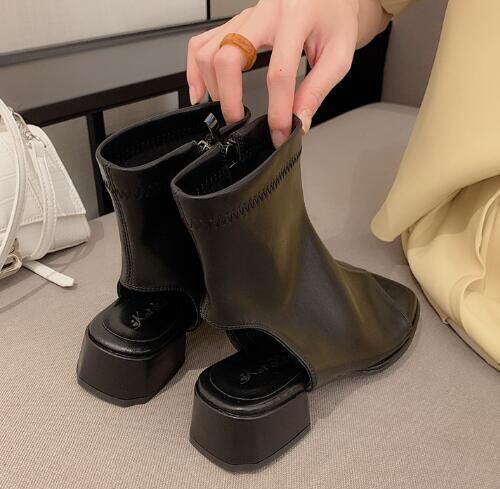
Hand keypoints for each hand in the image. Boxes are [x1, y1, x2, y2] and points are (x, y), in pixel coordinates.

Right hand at [187, 0, 390, 146]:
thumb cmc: (335, 19)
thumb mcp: (339, 55)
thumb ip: (317, 89)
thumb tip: (299, 121)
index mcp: (296, 17)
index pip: (278, 73)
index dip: (277, 110)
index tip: (278, 132)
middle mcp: (264, 12)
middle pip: (228, 57)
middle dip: (230, 98)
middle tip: (240, 122)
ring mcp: (244, 16)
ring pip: (208, 50)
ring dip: (211, 86)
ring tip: (225, 109)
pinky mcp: (234, 23)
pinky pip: (201, 43)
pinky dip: (195, 70)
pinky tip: (201, 91)